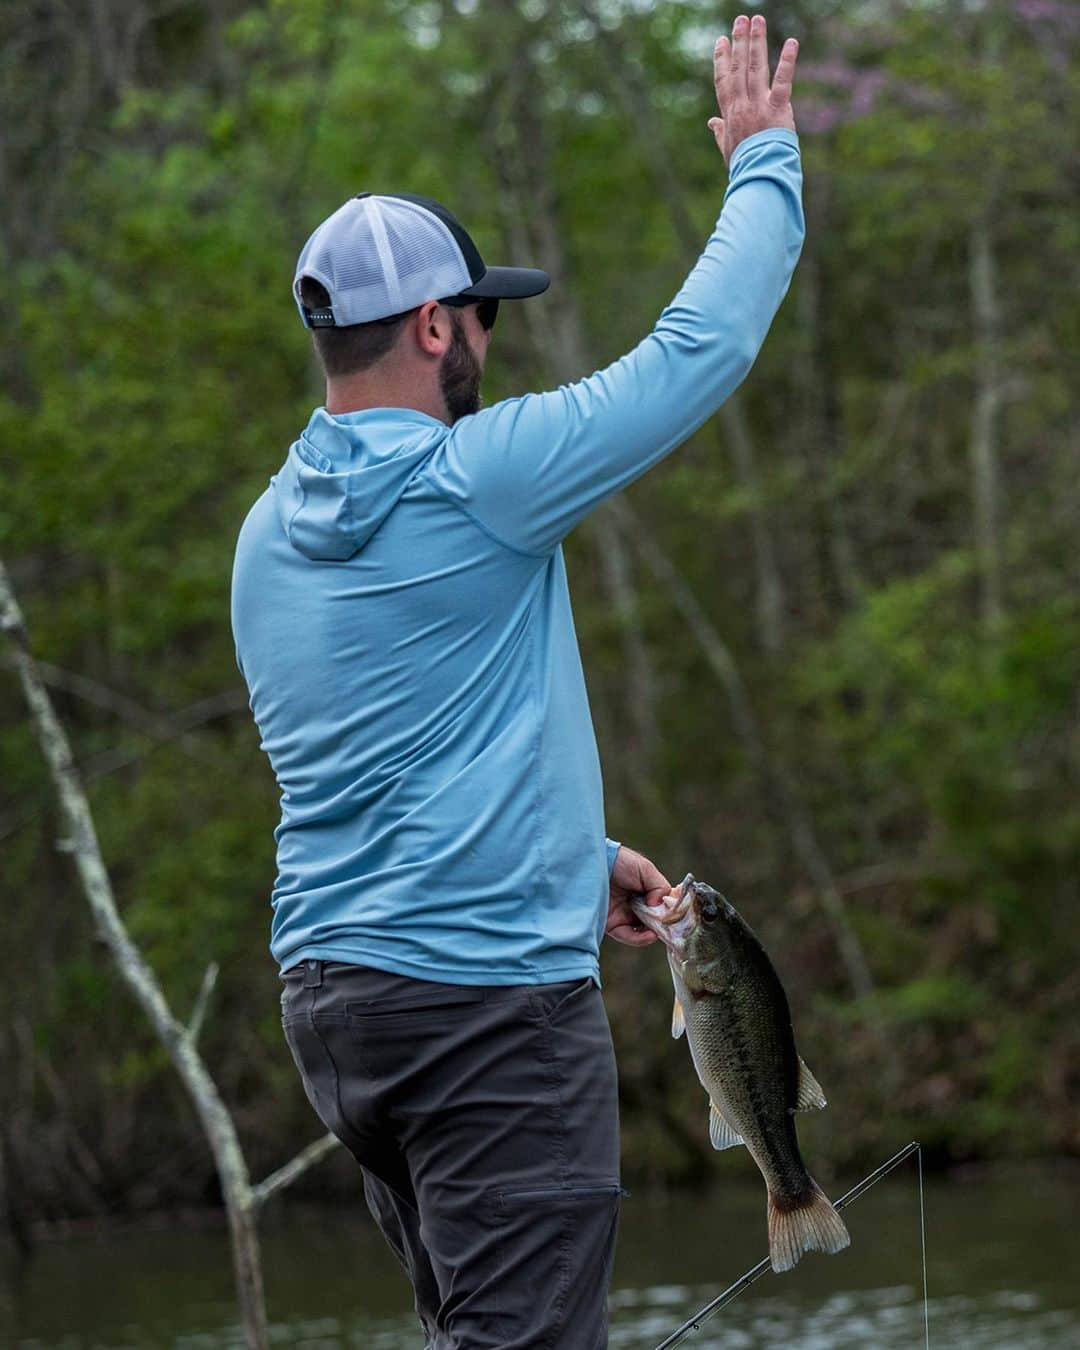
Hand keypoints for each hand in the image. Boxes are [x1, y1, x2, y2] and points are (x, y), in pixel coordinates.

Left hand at [605, 846, 671, 947]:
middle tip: (671, 929)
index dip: (671, 914)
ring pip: (643, 932)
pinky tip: (650, 935)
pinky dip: (640, 939)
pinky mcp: (612, 924)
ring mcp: (625, 915)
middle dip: (664, 926)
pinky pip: (628, 936)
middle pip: (655, 922)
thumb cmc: (620, 863)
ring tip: (659, 931)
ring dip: (653, 934)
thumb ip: (659, 887)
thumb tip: (661, 907)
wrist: (592, 864)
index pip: (662, 907)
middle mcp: (637, 905)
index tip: (678, 918)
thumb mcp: (645, 869)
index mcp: (646, 892)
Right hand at [708, 13, 798, 165]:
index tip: (721, 41)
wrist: (759, 177)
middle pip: (738, 68)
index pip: (723, 81)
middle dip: (739, 42)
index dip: (721, 59)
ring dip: (757, 42)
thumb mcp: (728, 149)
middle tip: (740, 20)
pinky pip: (783, 82)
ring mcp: (759, 106)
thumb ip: (720, 133)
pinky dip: (787, 62)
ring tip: (757, 20)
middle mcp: (742, 106)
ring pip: (757, 68)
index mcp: (730, 114)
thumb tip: (711, 122)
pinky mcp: (778, 110)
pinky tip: (792, 43)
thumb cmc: (744, 166)